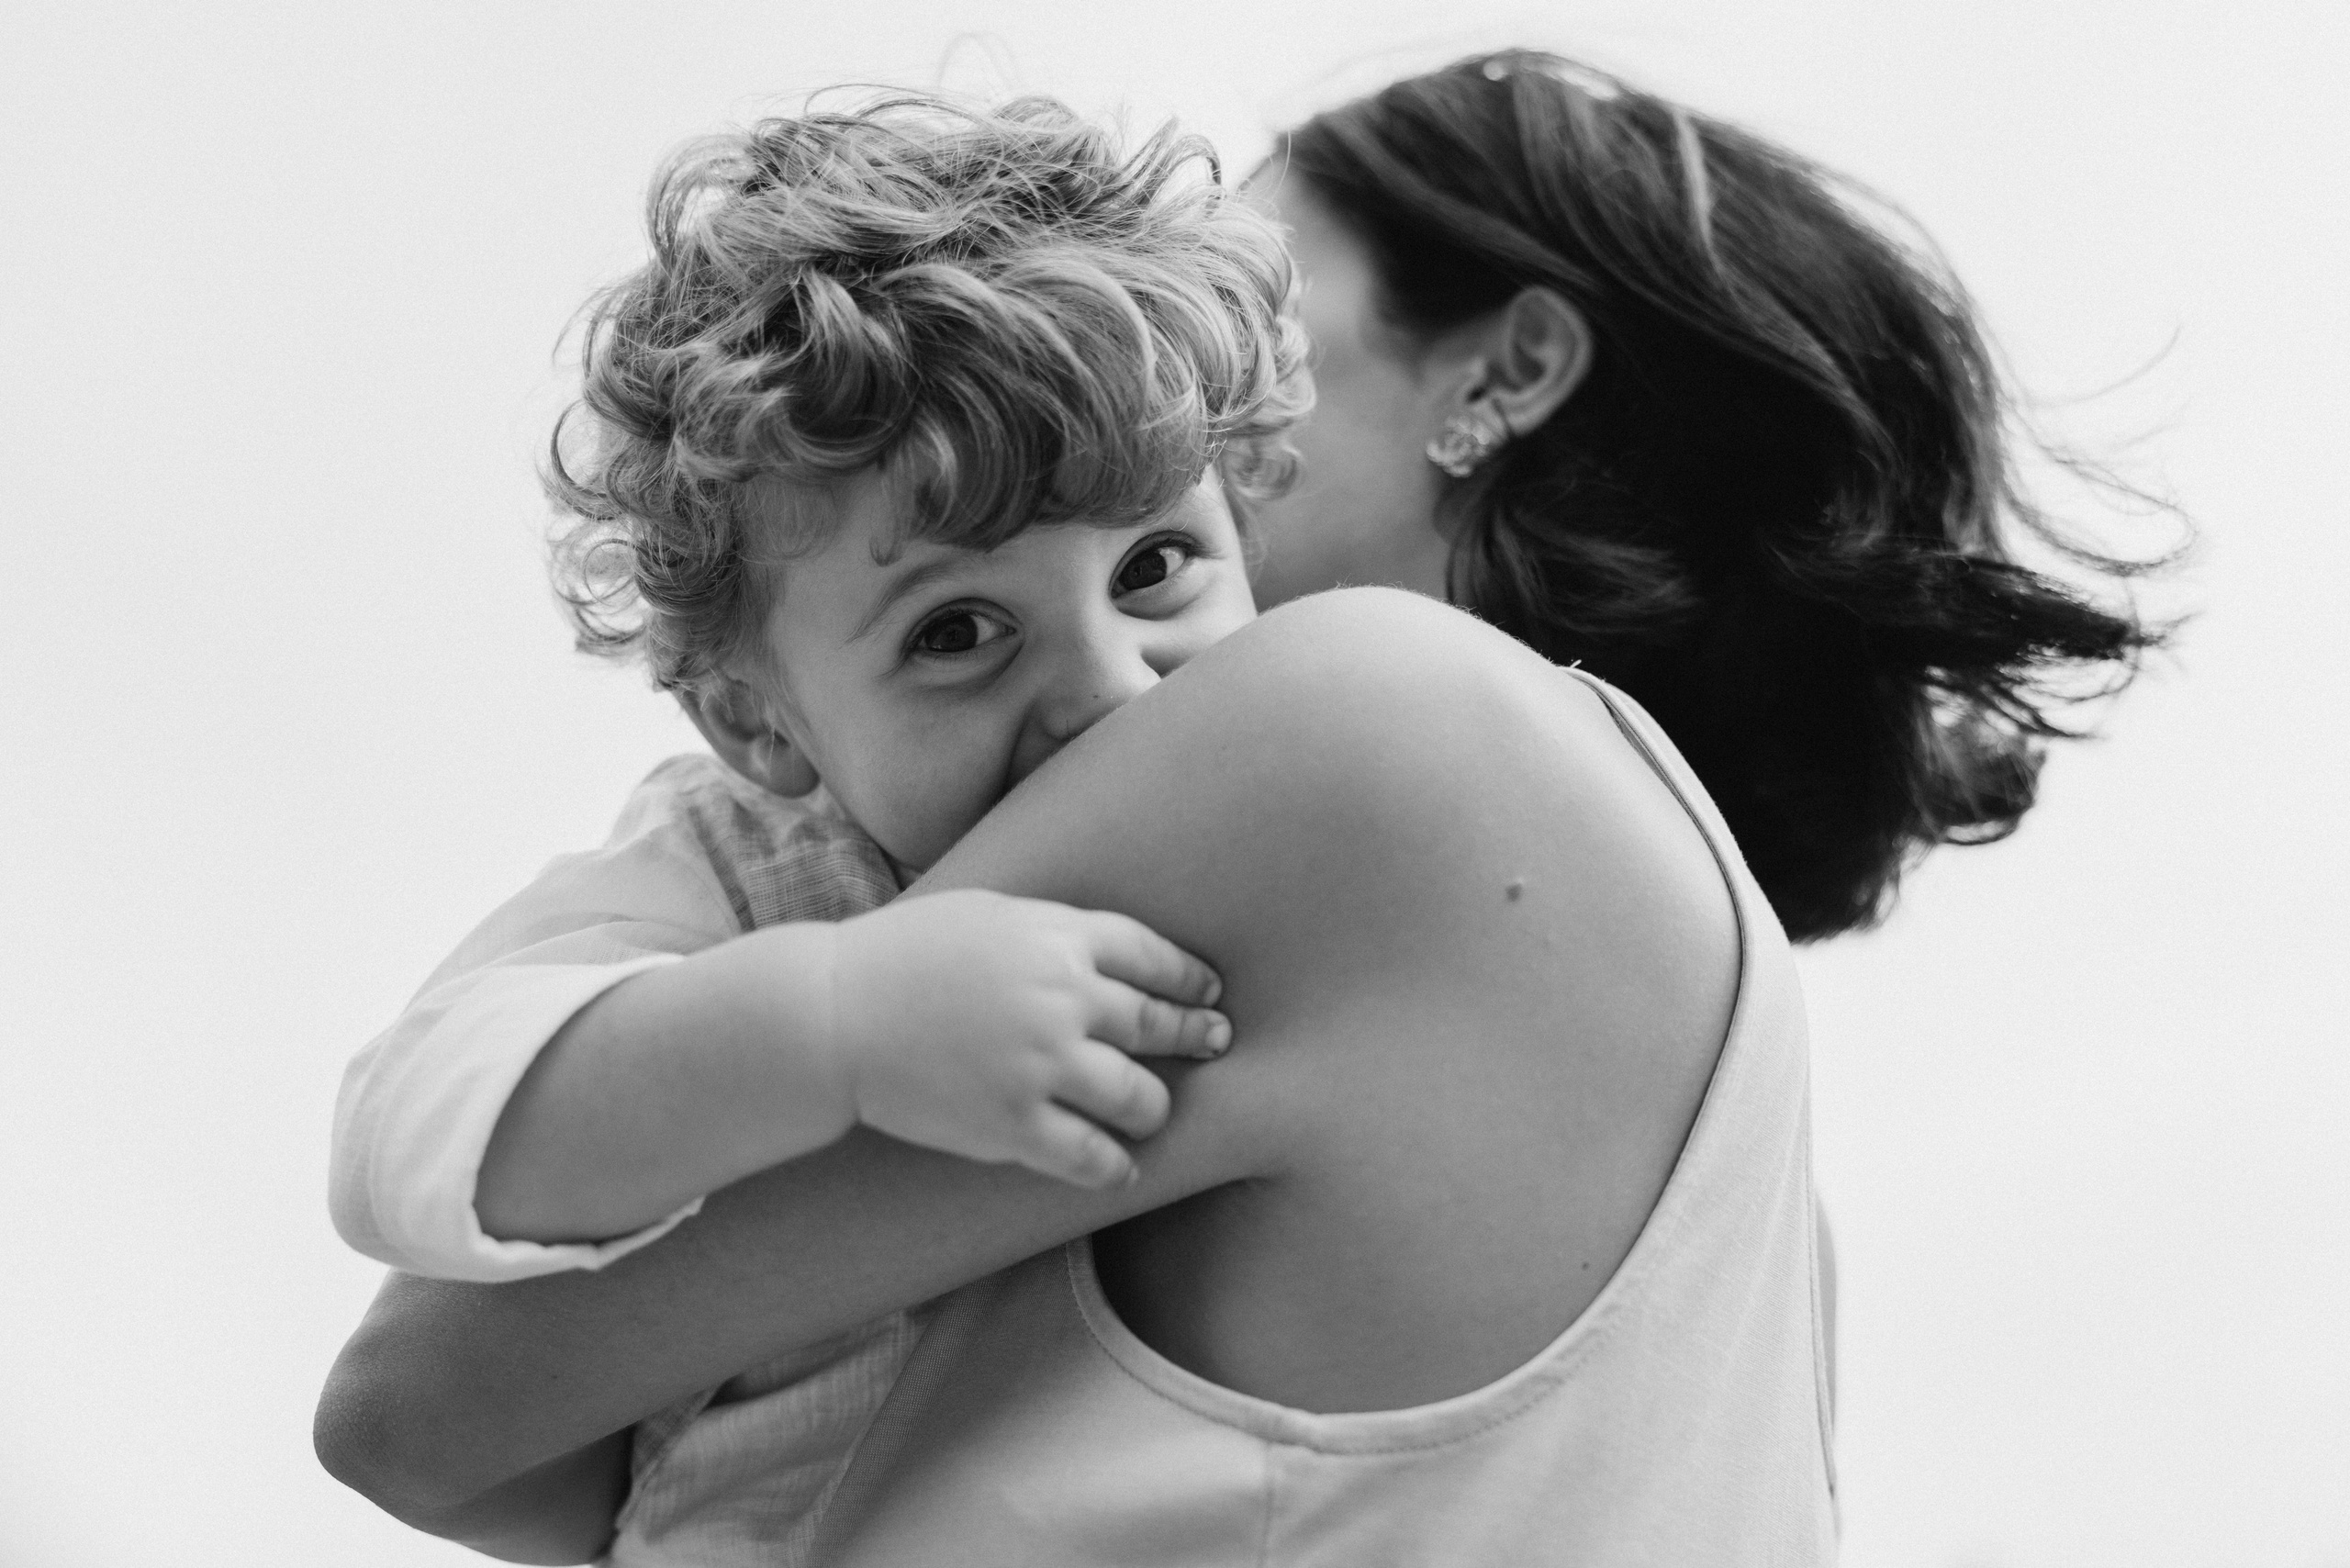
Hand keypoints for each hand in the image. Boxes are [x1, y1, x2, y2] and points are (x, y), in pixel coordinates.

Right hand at [823, 890, 1229, 1187]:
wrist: (833, 1013)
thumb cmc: (905, 954)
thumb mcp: (990, 914)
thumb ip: (1054, 931)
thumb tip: (1110, 953)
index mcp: (1057, 937)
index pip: (1153, 956)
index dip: (1190, 978)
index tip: (1210, 991)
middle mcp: (1062, 999)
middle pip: (1157, 1025)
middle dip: (1197, 1036)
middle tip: (1216, 1043)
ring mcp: (1041, 1064)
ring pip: (1139, 1097)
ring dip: (1154, 1107)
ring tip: (1149, 1111)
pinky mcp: (1013, 1124)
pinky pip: (1091, 1156)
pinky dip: (1114, 1165)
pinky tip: (1120, 1167)